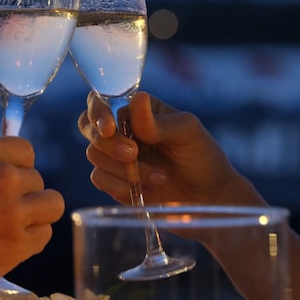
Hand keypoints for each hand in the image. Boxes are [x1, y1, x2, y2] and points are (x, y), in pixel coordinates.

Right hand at [0, 136, 64, 299]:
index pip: (25, 150)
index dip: (18, 167)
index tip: (9, 182)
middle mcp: (3, 176)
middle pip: (37, 180)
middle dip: (23, 196)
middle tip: (1, 214)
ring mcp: (13, 210)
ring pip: (51, 205)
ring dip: (35, 216)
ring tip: (12, 229)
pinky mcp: (17, 244)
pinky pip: (43, 236)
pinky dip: (29, 243)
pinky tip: (6, 247)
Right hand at [78, 91, 260, 206]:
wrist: (211, 200)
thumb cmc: (203, 158)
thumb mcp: (188, 132)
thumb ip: (158, 121)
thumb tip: (137, 99)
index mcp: (137, 112)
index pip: (101, 101)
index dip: (98, 113)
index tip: (108, 128)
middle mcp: (121, 131)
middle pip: (88, 127)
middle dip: (107, 143)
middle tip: (133, 155)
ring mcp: (116, 158)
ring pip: (94, 155)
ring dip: (124, 169)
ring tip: (160, 178)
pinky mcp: (114, 182)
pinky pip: (99, 179)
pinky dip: (119, 185)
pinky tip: (146, 190)